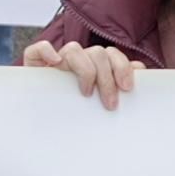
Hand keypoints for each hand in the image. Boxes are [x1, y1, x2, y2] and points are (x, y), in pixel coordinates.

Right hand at [22, 38, 136, 109]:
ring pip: (73, 49)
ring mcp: (55, 61)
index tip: (127, 88)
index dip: (122, 67)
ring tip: (86, 93)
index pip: (111, 54)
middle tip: (110, 103)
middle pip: (97, 53)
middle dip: (107, 78)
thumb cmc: (76, 112)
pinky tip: (55, 64)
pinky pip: (37, 49)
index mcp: (93, 65)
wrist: (42, 126)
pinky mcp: (34, 65)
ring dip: (85, 70)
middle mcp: (76, 60)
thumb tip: (140, 69)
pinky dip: (47, 52)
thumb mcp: (101, 101)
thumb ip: (118, 83)